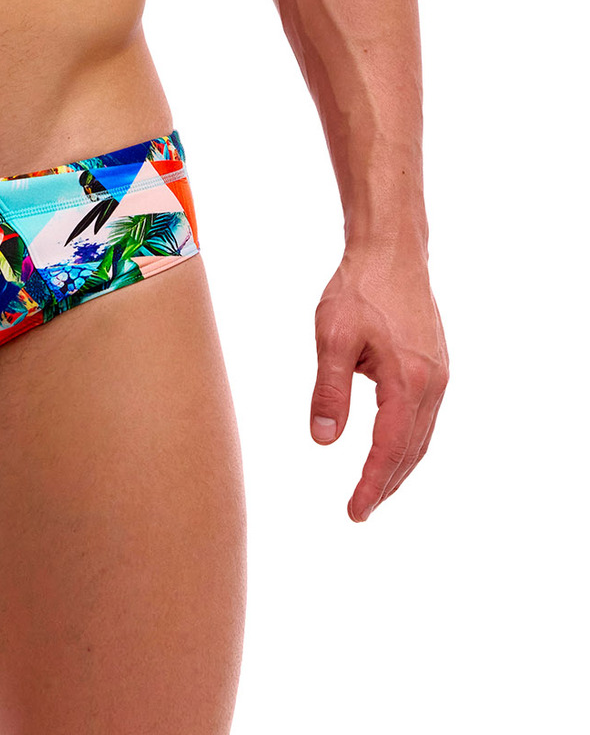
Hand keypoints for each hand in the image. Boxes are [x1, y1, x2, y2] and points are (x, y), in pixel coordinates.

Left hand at [310, 244, 447, 520]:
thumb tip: (322, 440)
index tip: (354, 512)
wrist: (392, 249)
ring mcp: (438, 372)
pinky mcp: (435, 362)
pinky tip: (393, 444)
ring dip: (400, 465)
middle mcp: (432, 383)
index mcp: (409, 382)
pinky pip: (425, 415)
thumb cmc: (360, 287)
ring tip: (375, 488)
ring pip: (421, 435)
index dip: (371, 484)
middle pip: (411, 450)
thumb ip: (329, 390)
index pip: (389, 450)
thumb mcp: (332, 337)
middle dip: (387, 484)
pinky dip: (408, 440)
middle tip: (361, 510)